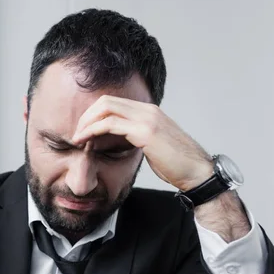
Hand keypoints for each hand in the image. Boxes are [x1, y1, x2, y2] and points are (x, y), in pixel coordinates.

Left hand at [72, 95, 212, 191]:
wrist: (197, 173)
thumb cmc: (176, 164)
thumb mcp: (153, 145)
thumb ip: (136, 137)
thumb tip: (119, 140)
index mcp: (149, 111)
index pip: (114, 103)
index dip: (94, 115)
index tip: (83, 131)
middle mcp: (147, 110)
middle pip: (106, 101)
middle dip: (86, 116)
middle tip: (76, 133)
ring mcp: (147, 118)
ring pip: (106, 108)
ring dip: (86, 123)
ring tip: (76, 138)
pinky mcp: (145, 131)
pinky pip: (110, 124)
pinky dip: (92, 131)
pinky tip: (85, 141)